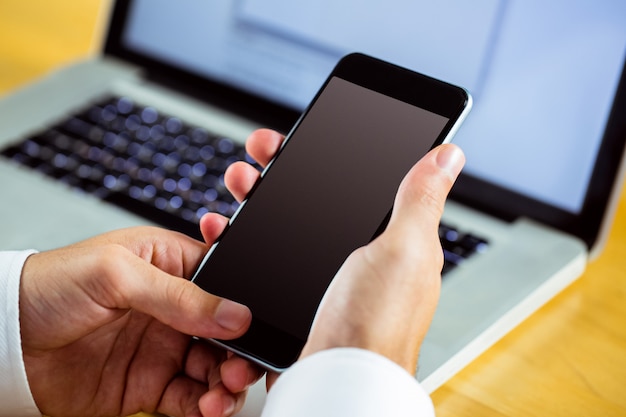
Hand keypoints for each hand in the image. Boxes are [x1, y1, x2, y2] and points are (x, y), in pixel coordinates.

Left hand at [20, 217, 261, 413]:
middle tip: (238, 369)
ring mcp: (163, 349)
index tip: (253, 327)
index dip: (244, 306)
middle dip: (241, 352)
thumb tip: (235, 314)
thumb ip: (179, 295)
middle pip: (227, 332)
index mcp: (172, 267)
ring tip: (221, 393)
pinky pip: (190, 399)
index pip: (226, 285)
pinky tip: (207, 408)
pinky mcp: (149, 385)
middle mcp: (174, 310)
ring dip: (226, 383)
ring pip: (214, 369)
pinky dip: (206, 407)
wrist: (4, 340)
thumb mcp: (117, 274)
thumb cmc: (52, 285)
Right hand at [226, 129, 463, 384]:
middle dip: (284, 170)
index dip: (332, 155)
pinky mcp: (302, 296)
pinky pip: (272, 256)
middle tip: (261, 155)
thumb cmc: (376, 323)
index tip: (304, 138)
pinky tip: (232, 229)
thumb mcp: (403, 248)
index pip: (363, 182)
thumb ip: (420, 200)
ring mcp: (330, 277)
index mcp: (395, 241)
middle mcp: (364, 257)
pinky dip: (249, 238)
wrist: (335, 379)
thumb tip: (448, 155)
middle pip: (319, 198)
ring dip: (259, 198)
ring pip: (289, 223)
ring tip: (241, 183)